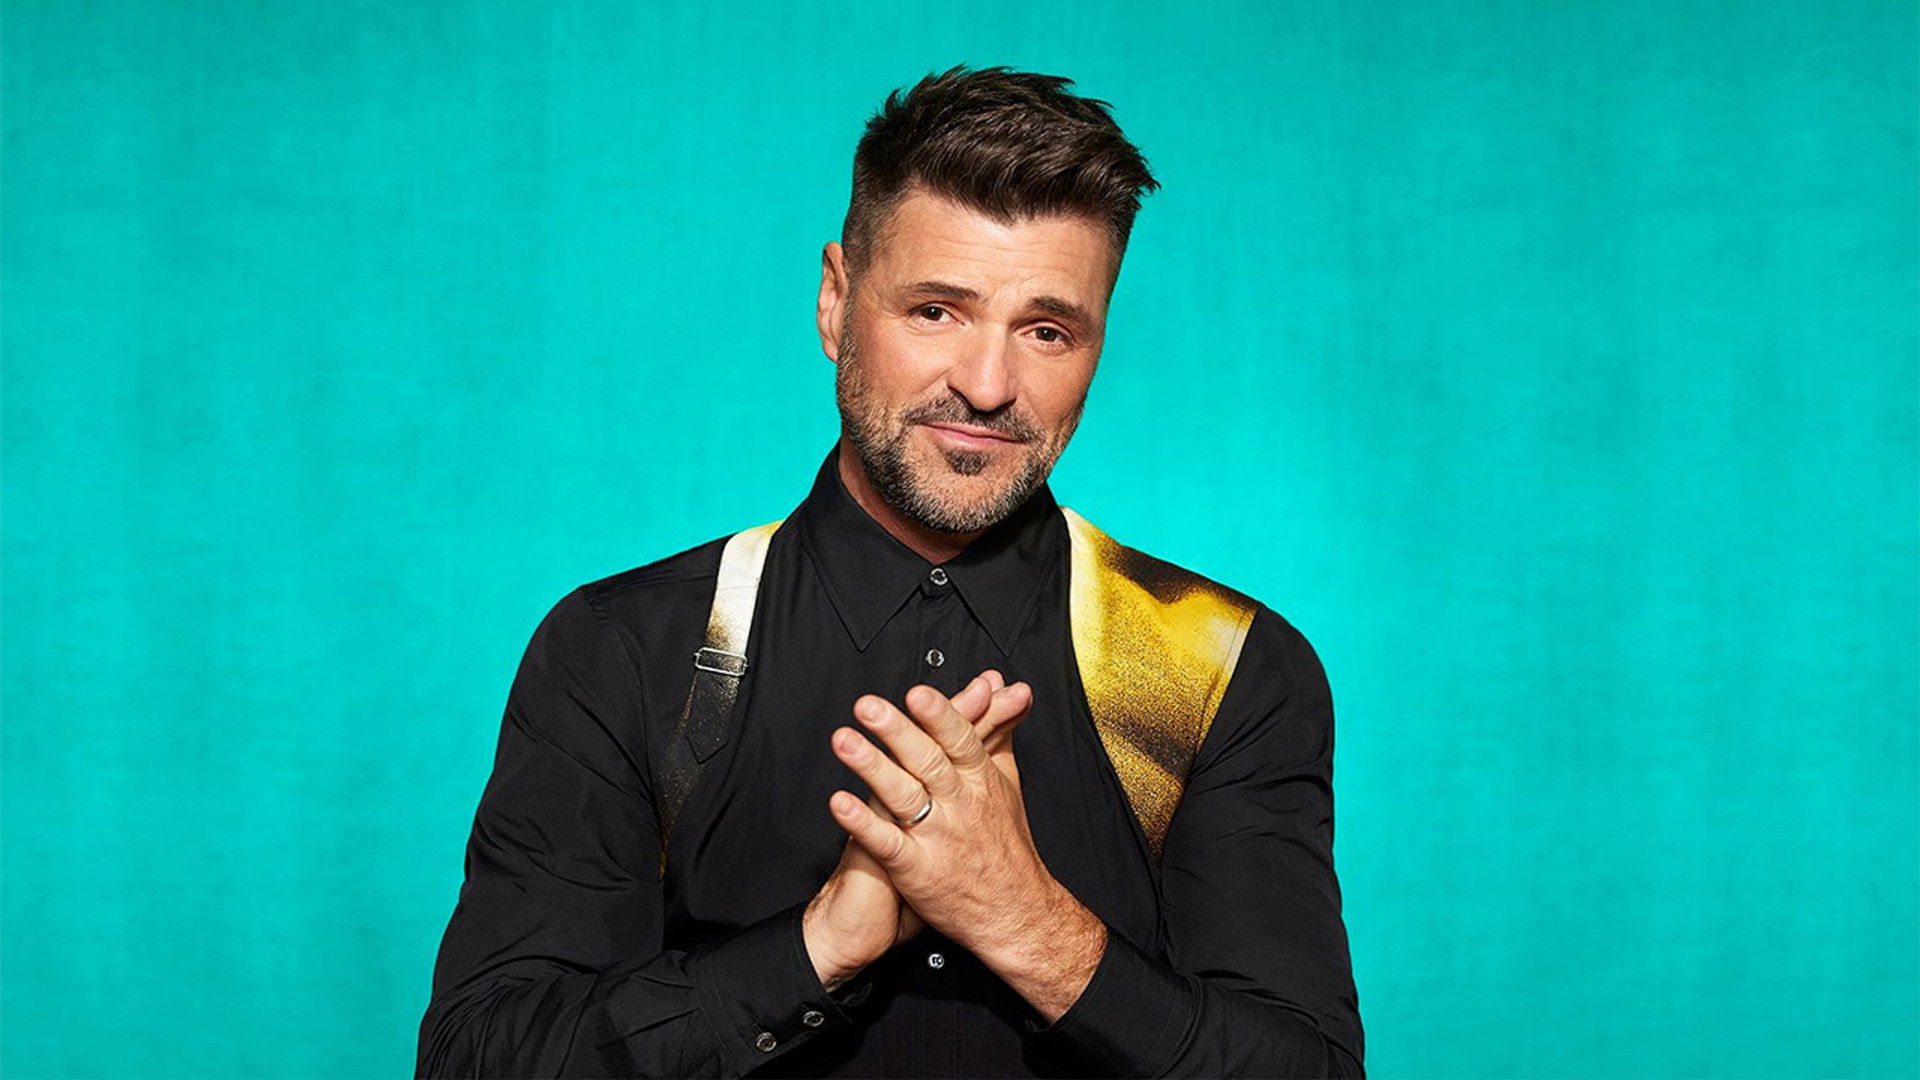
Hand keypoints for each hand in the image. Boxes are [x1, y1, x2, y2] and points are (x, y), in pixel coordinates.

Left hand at [826, 682, 1105, 1020]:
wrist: (1014, 912)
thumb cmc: (1005, 843)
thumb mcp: (1006, 781)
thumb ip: (996, 729)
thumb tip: (999, 686)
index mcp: (980, 781)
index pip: (960, 741)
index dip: (939, 716)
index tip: (917, 694)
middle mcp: (959, 805)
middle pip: (928, 761)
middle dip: (897, 732)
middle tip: (868, 706)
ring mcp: (937, 837)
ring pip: (903, 796)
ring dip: (872, 767)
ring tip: (844, 741)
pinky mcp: (916, 869)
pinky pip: (886, 843)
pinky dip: (862, 823)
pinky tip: (839, 803)